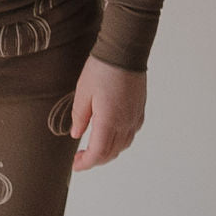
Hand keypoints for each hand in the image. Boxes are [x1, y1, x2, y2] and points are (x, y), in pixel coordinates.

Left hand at [70, 55, 146, 171]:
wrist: (125, 50)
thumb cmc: (102, 68)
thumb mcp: (83, 91)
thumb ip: (80, 116)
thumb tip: (76, 135)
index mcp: (109, 121)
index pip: (98, 153)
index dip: (86, 163)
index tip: (75, 165)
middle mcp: (124, 123)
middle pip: (111, 153)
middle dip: (95, 160)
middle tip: (80, 158)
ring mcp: (134, 117)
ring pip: (122, 145)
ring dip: (108, 152)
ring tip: (94, 148)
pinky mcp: (139, 109)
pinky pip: (130, 133)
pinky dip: (120, 141)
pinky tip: (111, 134)